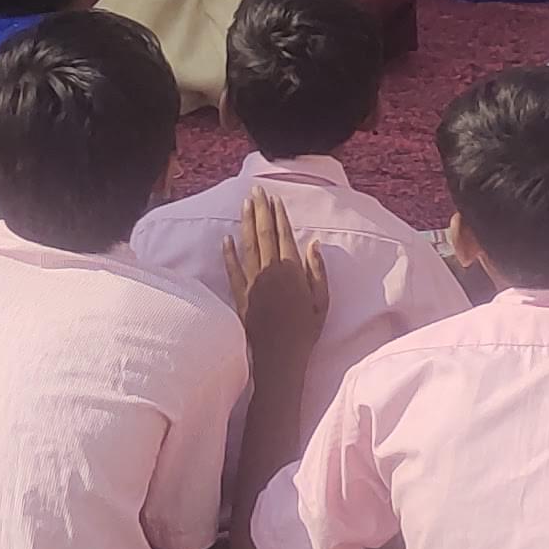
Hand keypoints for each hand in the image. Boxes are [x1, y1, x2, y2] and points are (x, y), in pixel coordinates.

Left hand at [227, 188, 327, 359]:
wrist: (280, 357)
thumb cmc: (305, 331)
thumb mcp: (322, 301)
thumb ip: (317, 271)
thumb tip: (313, 244)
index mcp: (292, 271)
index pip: (284, 235)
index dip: (279, 216)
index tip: (275, 199)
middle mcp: (271, 272)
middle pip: (264, 234)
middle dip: (261, 211)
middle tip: (256, 191)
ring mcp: (253, 283)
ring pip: (248, 246)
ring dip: (246, 223)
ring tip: (245, 204)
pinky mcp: (240, 295)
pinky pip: (232, 270)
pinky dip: (228, 253)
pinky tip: (226, 238)